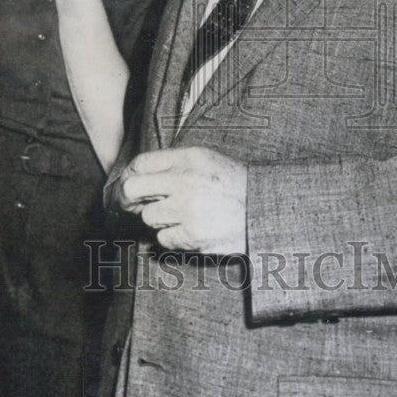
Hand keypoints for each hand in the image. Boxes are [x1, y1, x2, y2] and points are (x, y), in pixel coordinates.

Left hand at [115, 147, 246, 254]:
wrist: (264, 211)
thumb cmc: (233, 186)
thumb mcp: (208, 161)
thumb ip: (175, 163)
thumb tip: (137, 174)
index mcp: (190, 158)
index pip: (141, 163)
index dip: (133, 175)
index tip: (136, 186)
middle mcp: (186, 180)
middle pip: (132, 189)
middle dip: (134, 200)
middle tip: (143, 205)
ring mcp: (188, 208)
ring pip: (148, 217)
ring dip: (161, 220)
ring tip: (184, 216)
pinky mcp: (192, 234)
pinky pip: (163, 238)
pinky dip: (175, 238)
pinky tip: (193, 230)